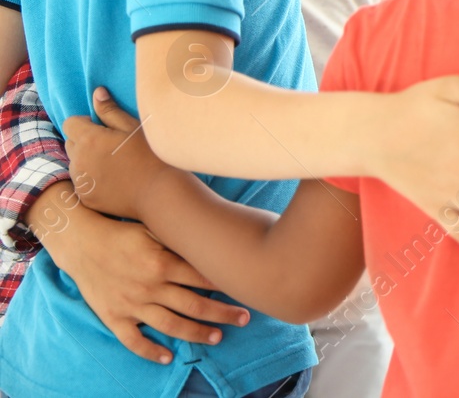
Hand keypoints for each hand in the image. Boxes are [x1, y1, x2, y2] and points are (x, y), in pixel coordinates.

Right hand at [34, 191, 249, 363]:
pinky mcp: (114, 317)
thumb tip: (215, 242)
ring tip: (218, 337)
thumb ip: (181, 241)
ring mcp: (132, 304)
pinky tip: (168, 357)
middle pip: (195, 305)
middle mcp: (150, 287)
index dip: (228, 286)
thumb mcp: (155, 230)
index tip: (247, 291)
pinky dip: (150, 352)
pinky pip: (134, 341)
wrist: (82, 243)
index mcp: (163, 263)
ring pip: (171, 325)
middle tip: (244, 319)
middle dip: (223, 314)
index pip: (204, 278)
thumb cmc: (124, 233)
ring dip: (197, 333)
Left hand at [63, 87, 176, 220]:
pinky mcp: (85, 198)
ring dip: (88, 160)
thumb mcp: (133, 128)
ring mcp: (80, 181)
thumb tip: (96, 92)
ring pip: (76, 164)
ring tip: (116, 164)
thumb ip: (110, 111)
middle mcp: (78, 161)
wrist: (160, 193)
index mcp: (89, 140)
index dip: (85, 122)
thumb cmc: (152, 155)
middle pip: (71, 143)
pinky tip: (116, 180)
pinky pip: (83, 183)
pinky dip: (93, 179)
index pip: (70, 123)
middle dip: (85, 141)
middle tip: (112, 146)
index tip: (104, 128)